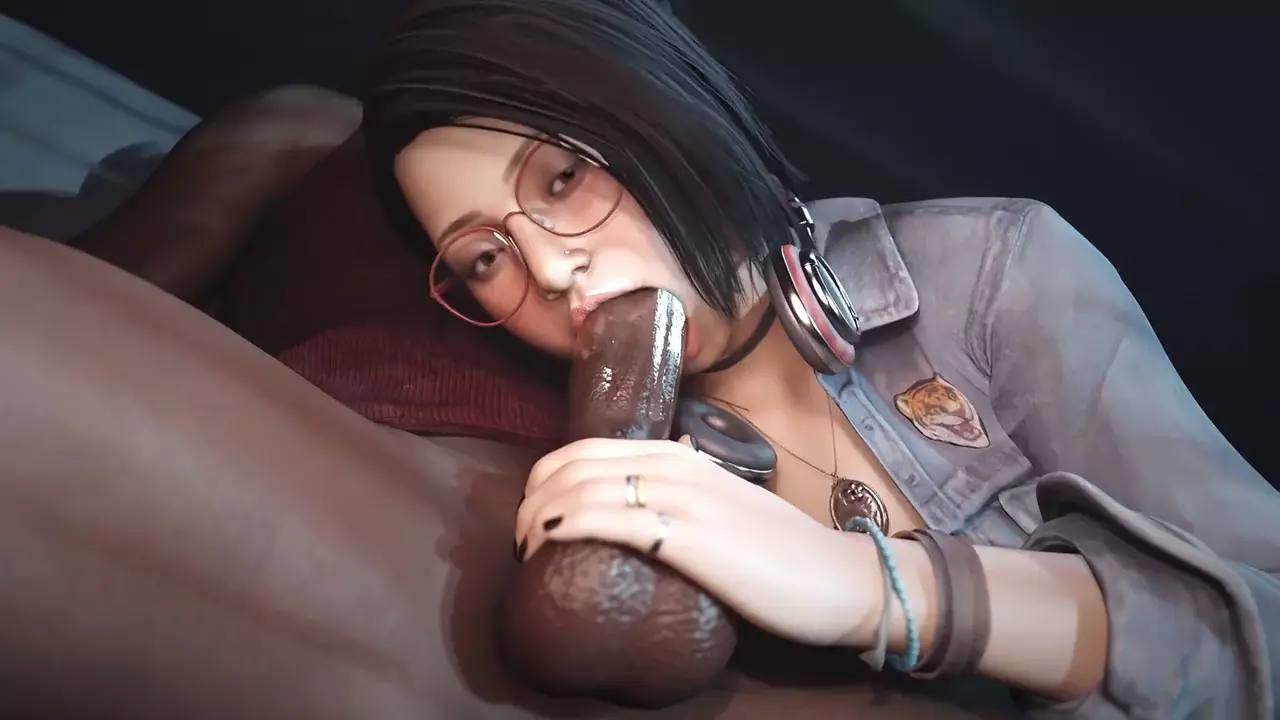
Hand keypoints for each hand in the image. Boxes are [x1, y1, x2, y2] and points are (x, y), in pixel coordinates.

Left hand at [514, 436, 876, 646]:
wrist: (840, 579)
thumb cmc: (784, 555)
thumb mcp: (726, 509)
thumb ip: (687, 499)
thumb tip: (643, 508)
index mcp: (683, 455)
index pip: (587, 450)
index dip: (545, 481)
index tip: (532, 519)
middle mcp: (677, 464)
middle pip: (572, 464)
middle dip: (529, 499)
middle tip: (520, 543)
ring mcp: (682, 497)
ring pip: (579, 487)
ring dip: (534, 517)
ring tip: (524, 553)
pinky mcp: (685, 536)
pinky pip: (603, 519)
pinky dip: (559, 525)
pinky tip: (542, 543)